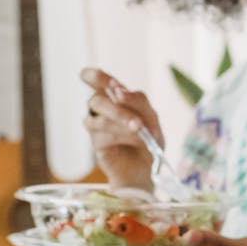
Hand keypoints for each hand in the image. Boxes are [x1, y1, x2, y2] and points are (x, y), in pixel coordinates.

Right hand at [81, 67, 163, 190]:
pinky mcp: (95, 141)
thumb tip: (118, 91)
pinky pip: (102, 134)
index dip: (97, 77)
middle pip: (97, 100)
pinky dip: (120, 136)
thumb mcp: (151, 117)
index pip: (95, 78)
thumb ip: (138, 102)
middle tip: (137, 123)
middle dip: (119, 110)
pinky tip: (133, 142)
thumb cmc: (149, 139)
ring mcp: (95, 124)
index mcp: (114, 95)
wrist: (147, 168)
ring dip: (122, 123)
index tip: (112, 84)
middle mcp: (101, 107)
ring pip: (99, 117)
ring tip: (140, 132)